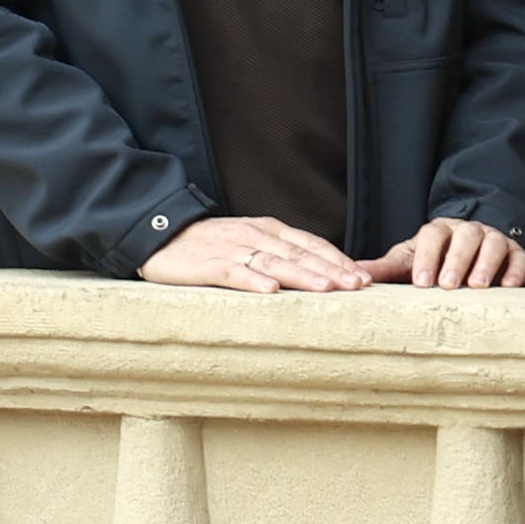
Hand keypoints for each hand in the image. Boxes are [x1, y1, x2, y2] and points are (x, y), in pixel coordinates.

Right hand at [141, 214, 369, 292]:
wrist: (160, 234)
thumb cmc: (210, 245)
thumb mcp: (251, 243)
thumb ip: (281, 255)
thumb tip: (320, 275)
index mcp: (269, 230)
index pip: (311, 244)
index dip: (338, 259)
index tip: (363, 277)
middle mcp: (255, 236)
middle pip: (299, 253)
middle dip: (331, 269)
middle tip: (358, 285)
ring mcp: (231, 249)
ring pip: (273, 263)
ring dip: (302, 275)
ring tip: (327, 288)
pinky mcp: (207, 265)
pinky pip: (233, 273)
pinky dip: (253, 282)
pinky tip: (271, 292)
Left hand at [367, 217, 524, 289]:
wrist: (474, 252)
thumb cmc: (437, 260)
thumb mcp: (410, 261)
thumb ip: (385, 268)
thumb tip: (352, 276)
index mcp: (439, 231)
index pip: (432, 236)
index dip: (427, 256)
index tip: (421, 282)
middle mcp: (468, 231)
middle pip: (464, 237)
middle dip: (457, 260)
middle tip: (448, 285)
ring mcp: (495, 240)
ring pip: (493, 244)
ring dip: (485, 264)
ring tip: (477, 286)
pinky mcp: (517, 254)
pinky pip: (520, 259)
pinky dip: (515, 271)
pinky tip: (506, 287)